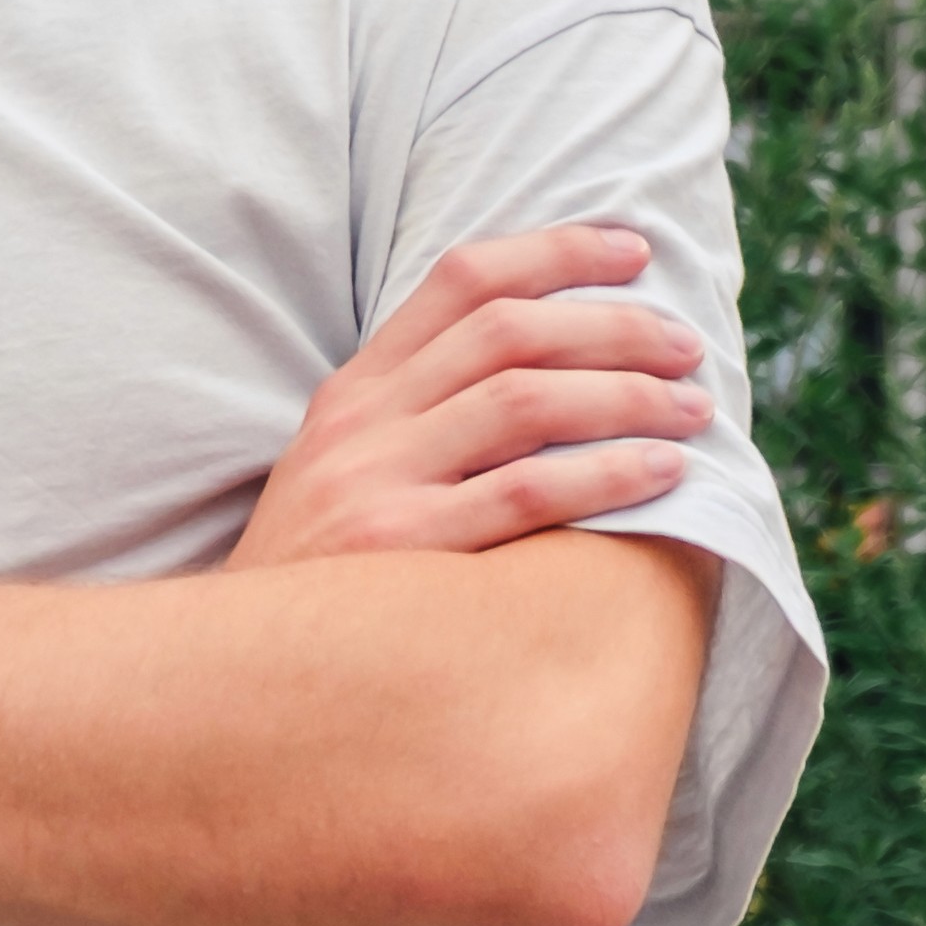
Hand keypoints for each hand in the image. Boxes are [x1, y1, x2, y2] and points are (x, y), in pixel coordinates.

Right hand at [231, 226, 709, 568]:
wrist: (232, 676)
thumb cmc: (319, 583)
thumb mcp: (342, 476)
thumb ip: (420, 423)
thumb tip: (551, 377)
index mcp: (353, 391)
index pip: (461, 278)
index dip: (556, 251)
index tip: (634, 250)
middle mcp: (362, 422)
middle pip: (509, 332)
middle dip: (614, 327)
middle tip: (688, 347)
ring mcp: (377, 481)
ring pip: (525, 399)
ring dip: (626, 395)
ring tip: (693, 410)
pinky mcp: (402, 549)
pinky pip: (526, 492)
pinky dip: (606, 473)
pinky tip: (662, 473)